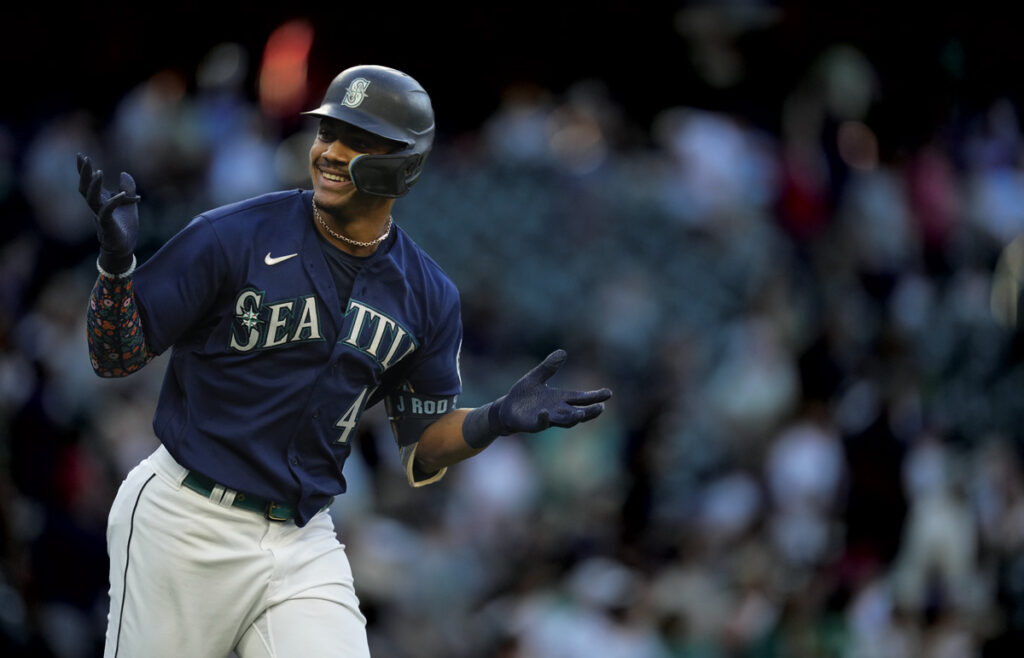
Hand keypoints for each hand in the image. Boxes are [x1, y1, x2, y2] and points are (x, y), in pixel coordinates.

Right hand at [77, 153, 139, 273]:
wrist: (125, 247)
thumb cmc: (124, 226)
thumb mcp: (129, 203)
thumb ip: (127, 188)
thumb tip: (124, 173)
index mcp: (100, 200)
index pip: (88, 182)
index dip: (83, 170)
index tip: (81, 155)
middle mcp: (97, 206)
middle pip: (85, 187)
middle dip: (84, 173)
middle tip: (84, 158)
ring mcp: (100, 215)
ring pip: (91, 198)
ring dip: (94, 185)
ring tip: (99, 172)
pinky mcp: (107, 225)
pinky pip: (107, 211)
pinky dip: (113, 202)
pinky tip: (120, 194)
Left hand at [491, 349, 611, 433]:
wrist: (506, 410)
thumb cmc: (524, 395)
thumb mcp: (536, 377)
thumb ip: (549, 367)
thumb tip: (563, 352)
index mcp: (560, 399)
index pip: (581, 398)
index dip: (595, 396)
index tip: (608, 393)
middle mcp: (557, 410)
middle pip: (578, 412)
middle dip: (589, 411)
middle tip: (601, 407)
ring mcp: (547, 419)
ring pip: (564, 421)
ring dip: (572, 417)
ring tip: (581, 413)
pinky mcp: (533, 425)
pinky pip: (541, 423)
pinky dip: (544, 419)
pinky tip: (546, 412)